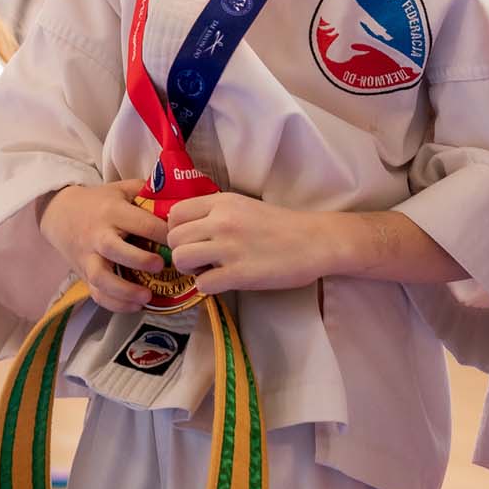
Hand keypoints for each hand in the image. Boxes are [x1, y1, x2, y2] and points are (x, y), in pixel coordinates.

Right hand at [39, 180, 167, 313]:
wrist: (61, 214)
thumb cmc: (100, 202)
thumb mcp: (122, 189)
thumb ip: (148, 192)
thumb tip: (180, 200)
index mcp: (112, 211)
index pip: (139, 222)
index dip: (161, 232)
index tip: (179, 242)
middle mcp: (98, 234)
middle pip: (113, 248)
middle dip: (138, 259)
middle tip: (160, 265)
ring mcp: (88, 257)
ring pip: (101, 276)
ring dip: (124, 290)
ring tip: (147, 296)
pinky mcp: (84, 274)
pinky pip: (96, 293)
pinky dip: (114, 304)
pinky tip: (134, 306)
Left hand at [166, 192, 331, 293]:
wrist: (315, 241)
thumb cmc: (282, 225)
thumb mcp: (245, 206)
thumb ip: (217, 213)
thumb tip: (189, 229)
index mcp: (222, 202)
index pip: (175, 213)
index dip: (177, 230)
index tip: (192, 239)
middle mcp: (221, 221)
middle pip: (173, 238)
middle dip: (182, 251)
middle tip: (201, 258)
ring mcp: (228, 247)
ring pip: (181, 259)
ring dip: (190, 269)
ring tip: (209, 270)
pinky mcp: (238, 274)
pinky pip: (201, 284)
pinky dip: (207, 287)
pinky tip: (223, 282)